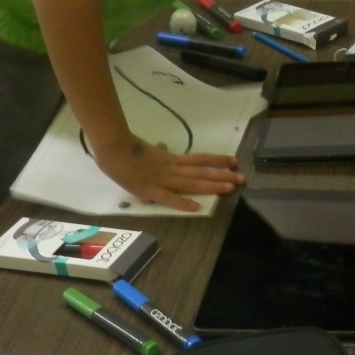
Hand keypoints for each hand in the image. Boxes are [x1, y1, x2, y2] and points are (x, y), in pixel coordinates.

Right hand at [91, 135, 243, 212]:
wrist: (111, 147)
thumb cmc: (125, 148)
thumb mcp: (146, 150)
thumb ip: (157, 152)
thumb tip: (161, 147)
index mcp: (170, 160)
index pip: (198, 159)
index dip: (217, 160)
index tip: (234, 161)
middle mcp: (171, 168)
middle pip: (201, 171)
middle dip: (222, 175)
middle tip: (243, 178)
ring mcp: (161, 179)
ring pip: (191, 182)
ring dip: (211, 185)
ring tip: (230, 187)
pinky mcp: (149, 190)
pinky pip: (168, 197)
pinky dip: (182, 202)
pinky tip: (197, 207)